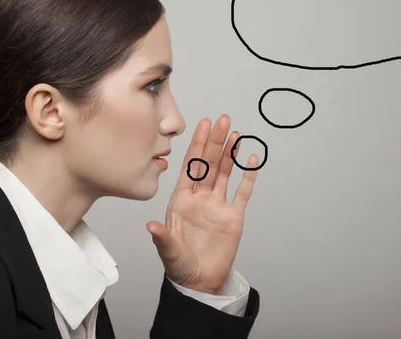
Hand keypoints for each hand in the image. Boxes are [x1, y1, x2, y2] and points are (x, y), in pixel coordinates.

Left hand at [146, 114, 259, 293]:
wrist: (198, 281)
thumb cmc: (179, 264)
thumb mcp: (168, 250)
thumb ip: (162, 237)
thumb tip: (150, 226)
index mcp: (182, 200)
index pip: (190, 167)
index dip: (196, 146)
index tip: (202, 126)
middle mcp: (200, 198)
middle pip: (209, 164)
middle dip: (215, 142)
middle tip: (223, 120)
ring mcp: (217, 206)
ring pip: (224, 173)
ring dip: (229, 154)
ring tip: (235, 134)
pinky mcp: (233, 217)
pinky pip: (242, 193)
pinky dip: (247, 176)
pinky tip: (250, 160)